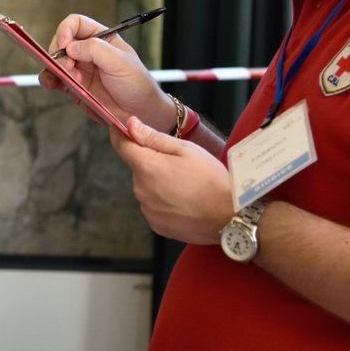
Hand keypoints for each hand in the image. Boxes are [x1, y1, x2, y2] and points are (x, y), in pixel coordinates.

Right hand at [44, 14, 172, 130]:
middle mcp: (88, 52)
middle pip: (61, 42)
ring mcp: (80, 69)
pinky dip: (49, 80)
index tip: (65, 44)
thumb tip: (70, 47)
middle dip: (59, 52)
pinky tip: (52, 84)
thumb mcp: (120, 62)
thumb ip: (95, 50)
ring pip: (55, 61)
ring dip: (53, 68)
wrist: (140, 113)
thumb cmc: (137, 84)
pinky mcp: (74, 86)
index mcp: (101, 38)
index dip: (65, 30)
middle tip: (68, 67)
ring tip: (66, 78)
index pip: (76, 24)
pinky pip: (55, 79)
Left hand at [113, 115, 235, 243]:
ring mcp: (148, 210)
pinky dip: (166, 201)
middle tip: (180, 165)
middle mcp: (141, 190)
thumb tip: (131, 125)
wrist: (229, 217)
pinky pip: (155, 206)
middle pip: (139, 168)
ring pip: (148, 188)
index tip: (121, 127)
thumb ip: (153, 138)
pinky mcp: (157, 225)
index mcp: (146, 168)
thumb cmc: (211, 180)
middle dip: (153, 163)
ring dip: (160, 183)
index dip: (120, 134)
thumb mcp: (185, 150)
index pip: (122, 146)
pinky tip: (186, 201)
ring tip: (187, 186)